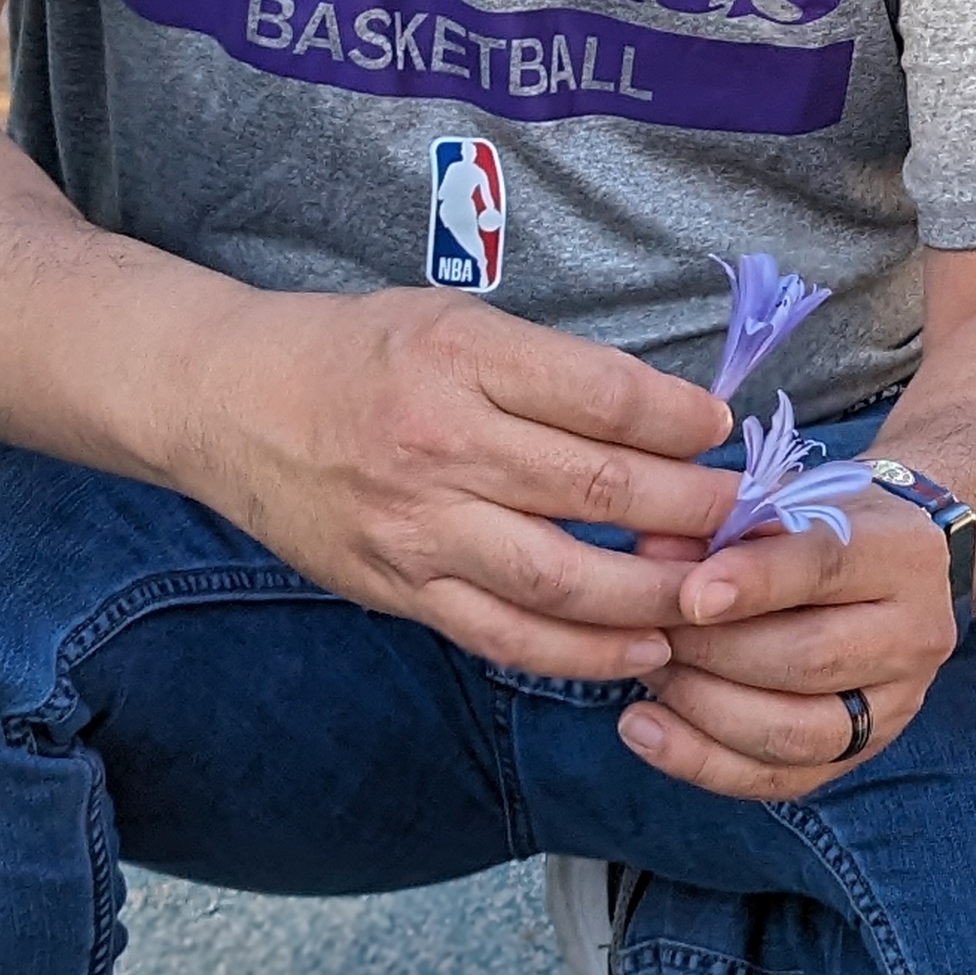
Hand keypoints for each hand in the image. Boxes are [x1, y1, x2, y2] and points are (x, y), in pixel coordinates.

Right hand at [172, 288, 736, 678]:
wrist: (229, 401)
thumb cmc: (358, 351)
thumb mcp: (454, 322)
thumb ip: (551, 370)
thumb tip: (670, 419)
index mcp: (463, 358)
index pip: (602, 395)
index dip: (680, 419)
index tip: (722, 430)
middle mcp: (441, 443)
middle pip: (598, 489)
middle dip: (692, 510)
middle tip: (746, 519)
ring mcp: (418, 527)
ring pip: (561, 578)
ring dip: (653, 595)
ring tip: (712, 597)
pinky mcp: (399, 588)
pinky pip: (504, 635)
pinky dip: (581, 652)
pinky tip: (640, 652)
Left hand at [617, 491, 956, 804]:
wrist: (886, 567)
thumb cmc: (821, 524)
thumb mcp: (785, 499)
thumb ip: (723, 520)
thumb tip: (650, 551)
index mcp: (904, 553)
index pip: (827, 567)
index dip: (753, 583)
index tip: (688, 595)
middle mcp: (917, 635)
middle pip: (807, 659)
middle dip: (711, 651)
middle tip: (648, 631)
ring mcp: (895, 705)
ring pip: (793, 731)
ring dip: (701, 707)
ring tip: (648, 672)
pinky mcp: (860, 753)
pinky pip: (777, 779)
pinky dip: (701, 761)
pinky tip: (643, 728)